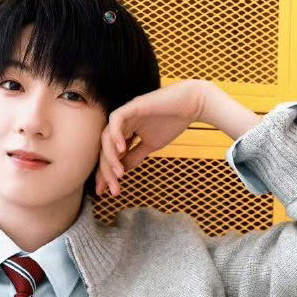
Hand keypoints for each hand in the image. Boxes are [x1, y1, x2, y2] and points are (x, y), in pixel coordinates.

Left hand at [94, 80, 209, 196]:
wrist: (191, 105)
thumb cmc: (172, 122)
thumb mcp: (150, 145)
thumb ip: (135, 156)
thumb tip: (122, 171)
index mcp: (124, 132)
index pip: (109, 155)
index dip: (105, 173)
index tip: (105, 192)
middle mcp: (121, 124)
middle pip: (105, 149)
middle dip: (107, 172)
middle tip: (113, 190)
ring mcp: (125, 114)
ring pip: (107, 137)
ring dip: (111, 158)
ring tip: (119, 174)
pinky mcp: (132, 106)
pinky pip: (116, 120)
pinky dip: (116, 135)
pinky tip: (122, 150)